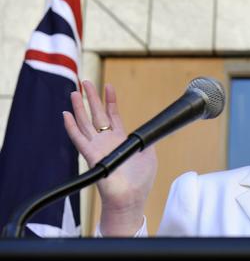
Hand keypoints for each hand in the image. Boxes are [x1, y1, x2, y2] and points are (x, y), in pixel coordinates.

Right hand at [63, 80, 157, 235]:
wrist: (131, 198)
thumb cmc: (140, 180)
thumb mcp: (148, 154)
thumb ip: (146, 139)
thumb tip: (153, 130)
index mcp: (120, 139)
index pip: (113, 115)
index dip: (110, 101)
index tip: (109, 86)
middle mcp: (106, 141)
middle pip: (96, 114)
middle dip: (91, 97)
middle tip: (85, 81)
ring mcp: (97, 148)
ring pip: (85, 123)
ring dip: (78, 107)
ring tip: (73, 92)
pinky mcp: (92, 156)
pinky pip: (79, 139)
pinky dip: (71, 127)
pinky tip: (66, 115)